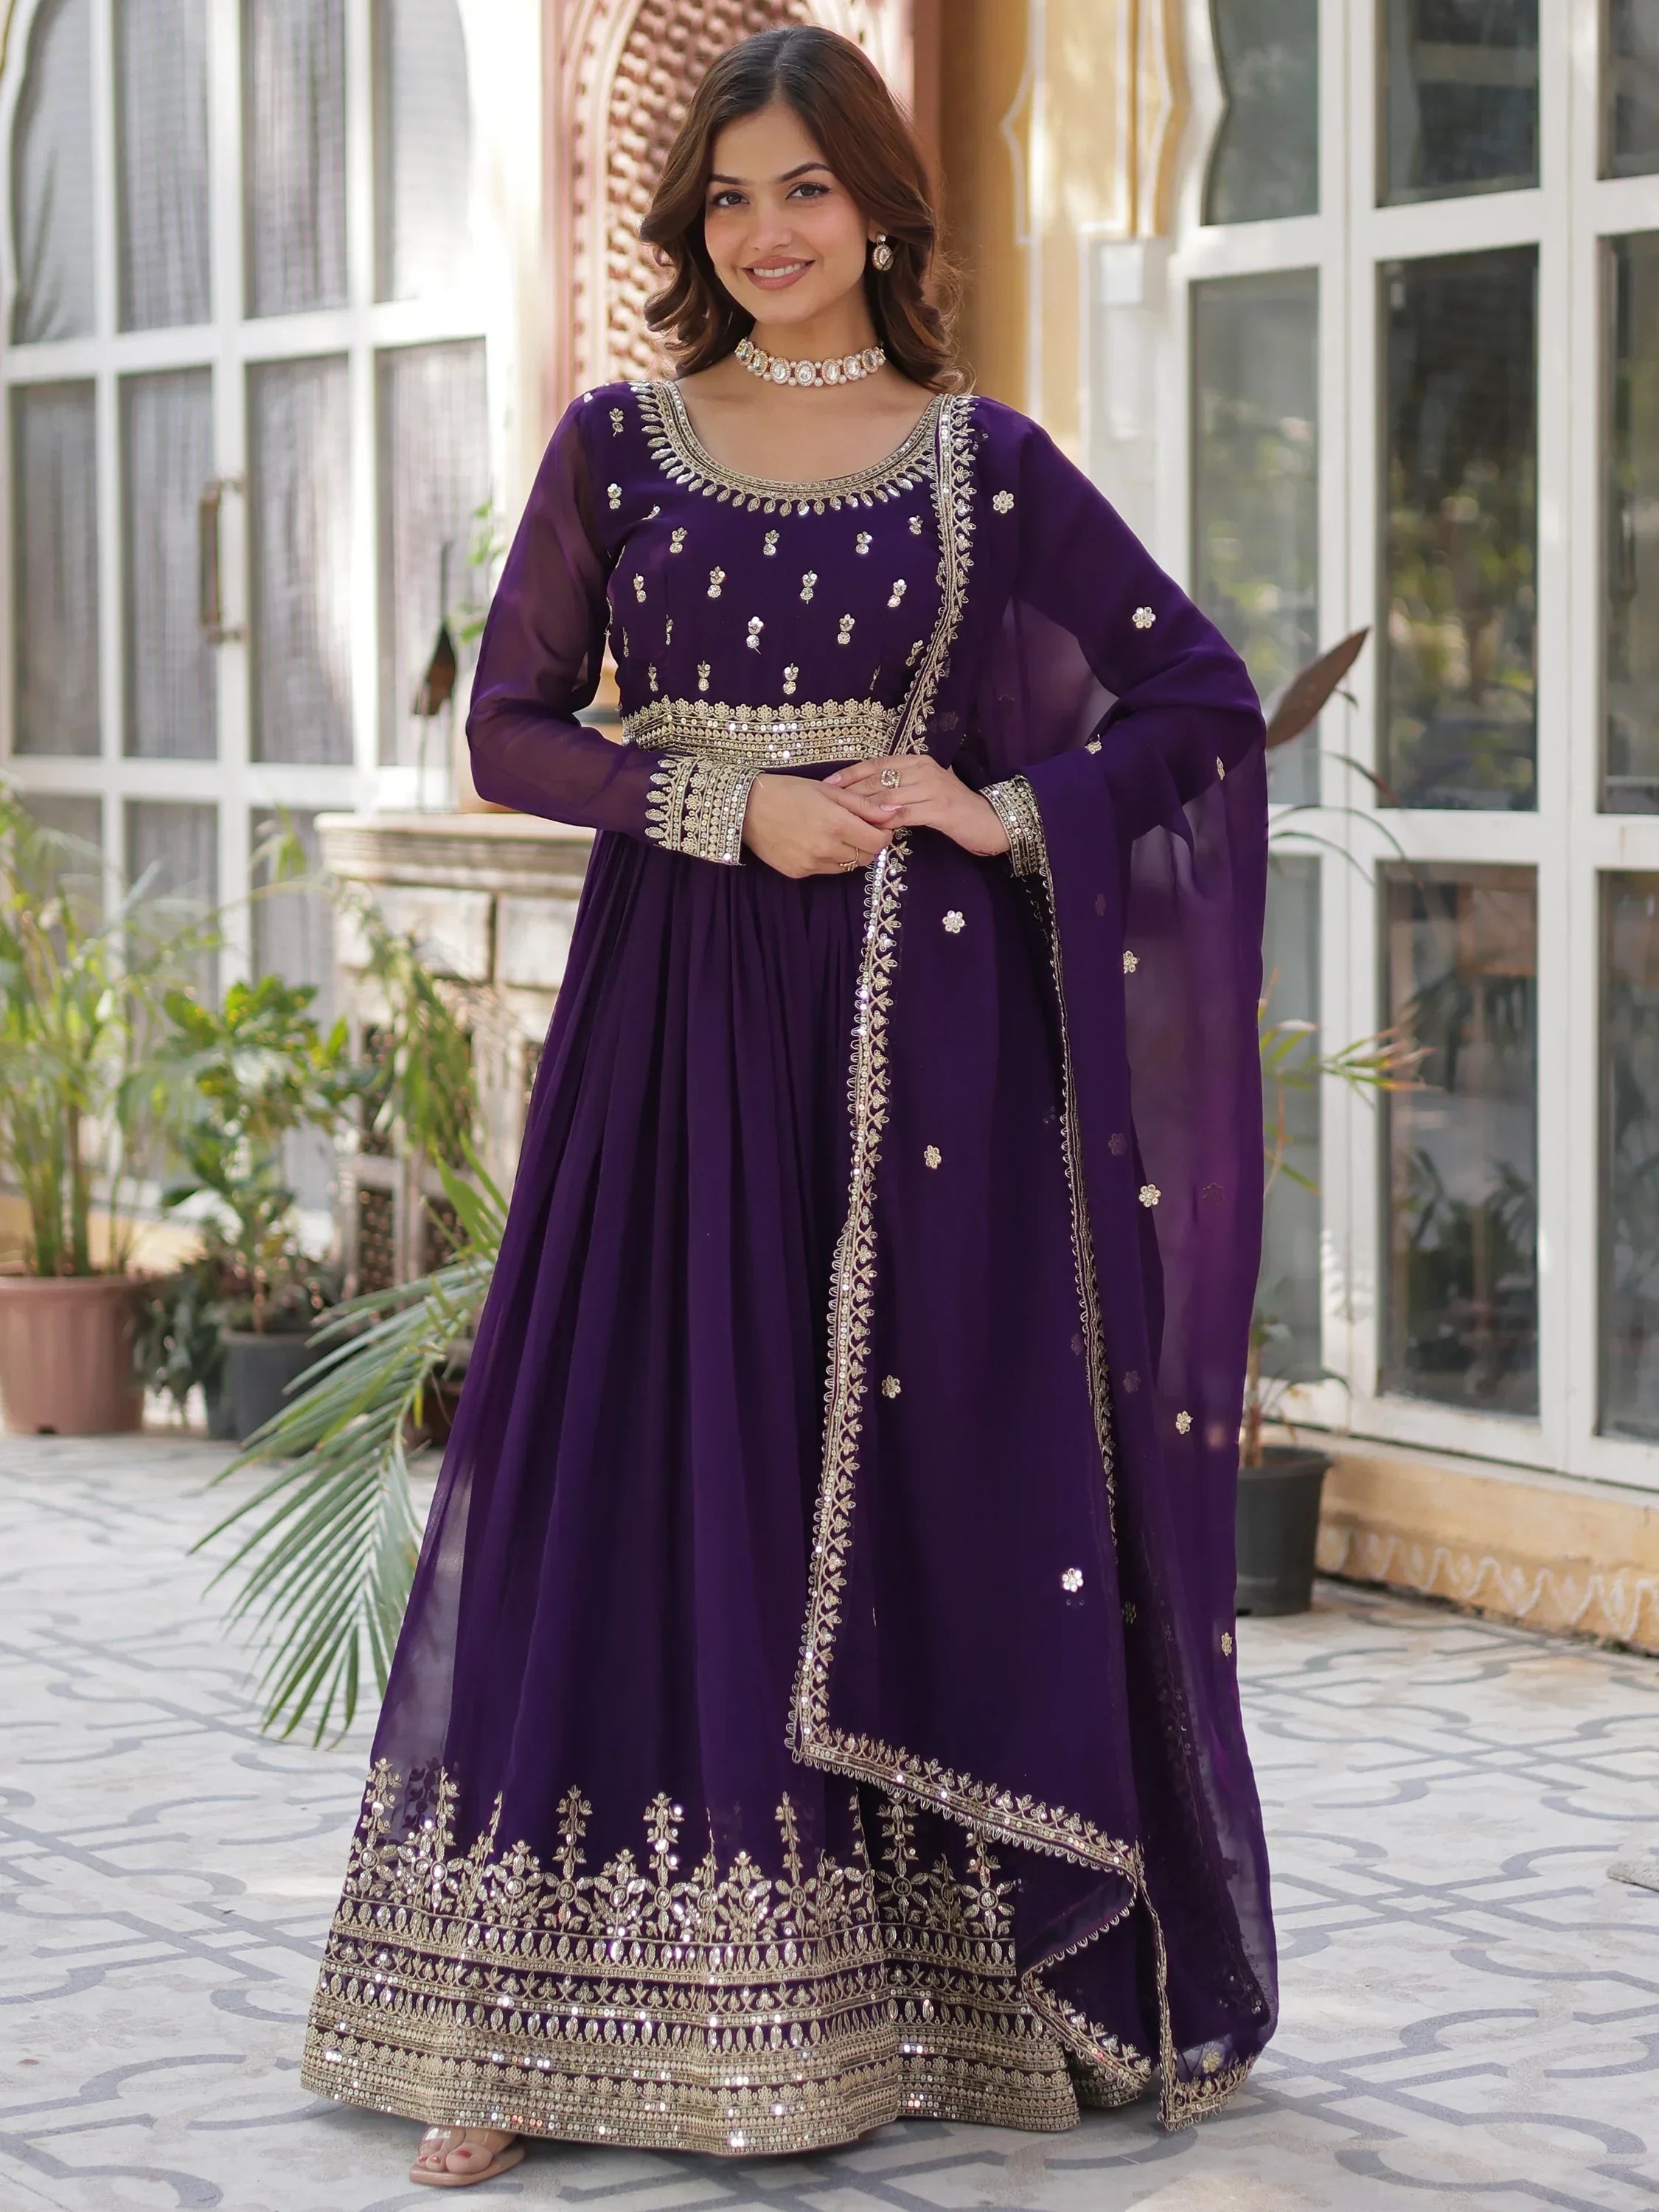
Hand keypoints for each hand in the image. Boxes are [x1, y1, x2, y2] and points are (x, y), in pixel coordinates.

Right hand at [742, 772, 895, 877]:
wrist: (746, 808)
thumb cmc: (788, 791)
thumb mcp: (829, 791)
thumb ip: (864, 806)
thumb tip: (895, 813)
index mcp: (837, 824)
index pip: (878, 842)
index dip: (884, 834)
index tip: (879, 825)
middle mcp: (827, 849)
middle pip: (866, 857)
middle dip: (869, 844)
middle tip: (858, 828)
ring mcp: (812, 864)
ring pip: (847, 866)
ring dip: (850, 853)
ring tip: (835, 833)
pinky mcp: (799, 873)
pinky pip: (826, 870)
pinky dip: (829, 859)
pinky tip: (815, 842)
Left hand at [825, 757, 1009, 856]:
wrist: (990, 821)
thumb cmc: (954, 808)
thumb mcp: (925, 791)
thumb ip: (901, 787)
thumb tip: (867, 792)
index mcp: (917, 761)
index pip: (876, 763)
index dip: (850, 773)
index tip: (828, 784)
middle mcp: (924, 769)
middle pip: (878, 779)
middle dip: (850, 792)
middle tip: (828, 804)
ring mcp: (933, 787)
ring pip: (889, 795)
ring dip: (864, 807)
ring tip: (843, 817)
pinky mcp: (940, 809)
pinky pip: (906, 813)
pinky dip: (887, 820)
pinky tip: (873, 826)